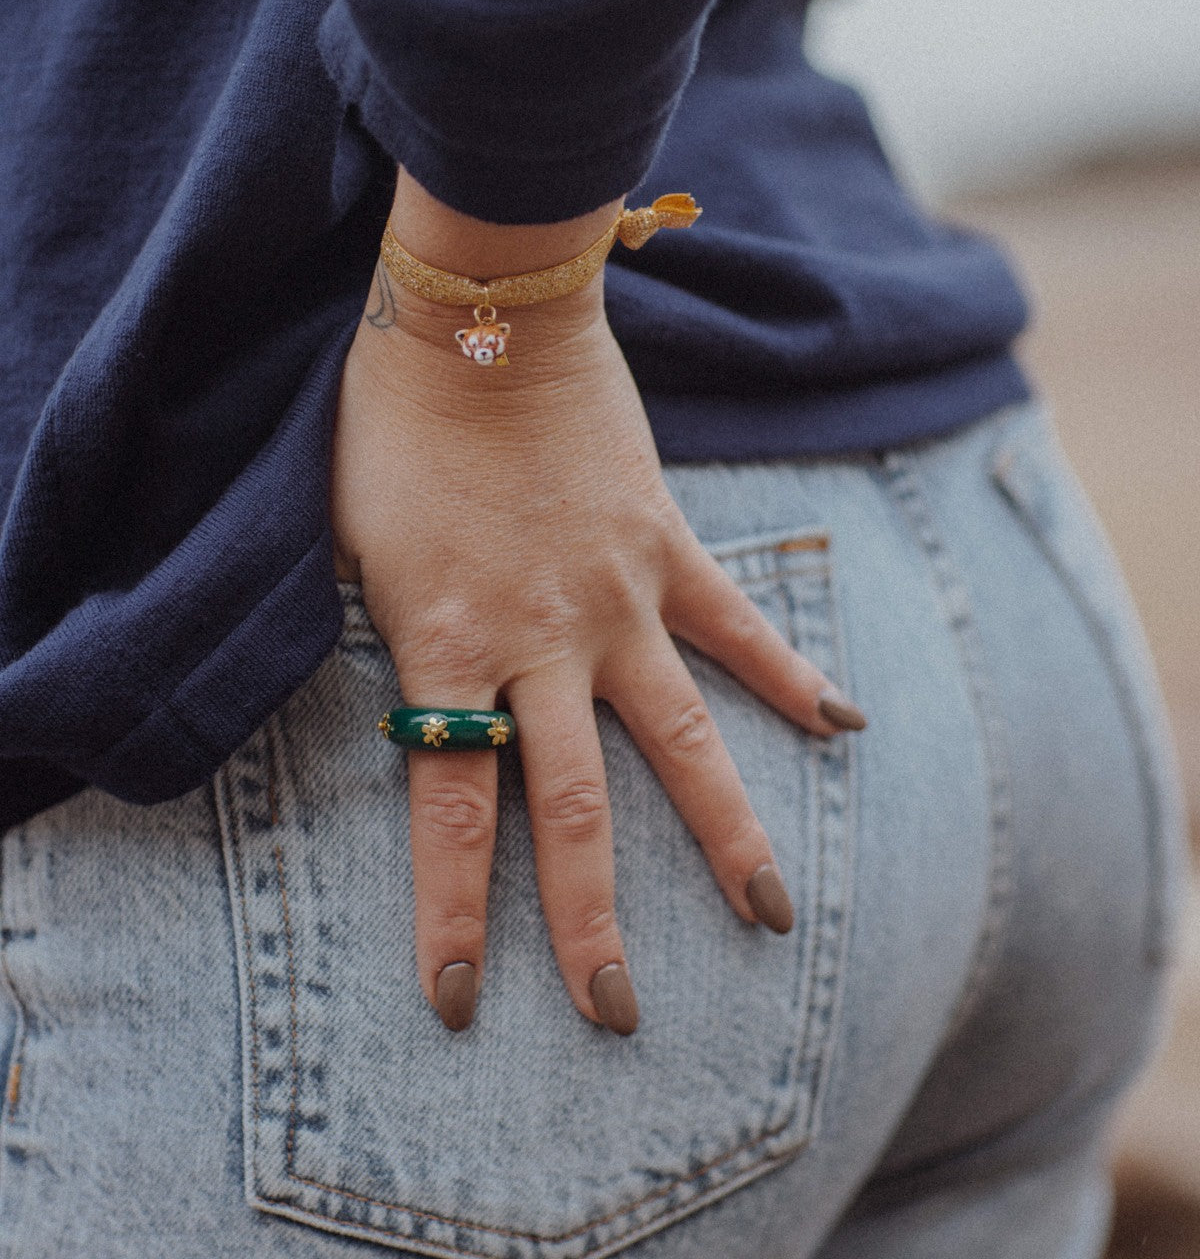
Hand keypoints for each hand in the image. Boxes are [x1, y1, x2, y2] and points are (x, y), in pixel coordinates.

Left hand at [329, 183, 863, 1035]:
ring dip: (723, 834)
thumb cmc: (394, 427)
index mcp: (448, 648)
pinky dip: (787, 675)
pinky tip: (840, 725)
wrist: (481, 320)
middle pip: (570, 810)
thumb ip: (398, 637)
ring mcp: (617, 598)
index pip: (450, 812)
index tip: (458, 1003)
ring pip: (679, 741)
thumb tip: (421, 699)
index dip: (454, 915)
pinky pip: (736, 626)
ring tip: (767, 916)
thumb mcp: (354, 546)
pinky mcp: (666, 546)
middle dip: (590, 920)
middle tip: (615, 1014)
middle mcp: (542, 644)